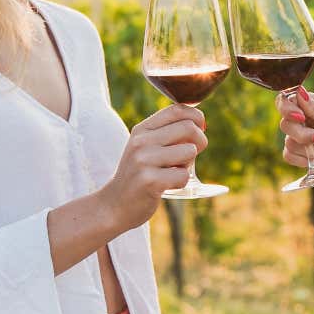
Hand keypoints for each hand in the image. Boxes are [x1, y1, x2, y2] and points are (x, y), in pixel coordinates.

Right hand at [96, 104, 207, 232]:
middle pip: (189, 128)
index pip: (177, 109)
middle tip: (190, 156)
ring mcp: (144, 161)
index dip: (196, 117)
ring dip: (188, 165)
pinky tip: (165, 186)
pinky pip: (184, 175)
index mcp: (142, 130)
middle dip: (200, 141)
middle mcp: (141, 141)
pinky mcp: (150, 181)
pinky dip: (181, 182)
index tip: (200, 128)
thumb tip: (200, 123)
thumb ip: (167, 133)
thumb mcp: (145, 148)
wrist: (113, 205)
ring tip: (171, 172)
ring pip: (190, 151)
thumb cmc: (138, 175)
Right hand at [277, 86, 313, 169]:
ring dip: (312, 149)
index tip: (301, 118)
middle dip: (304, 135)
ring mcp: (298, 135)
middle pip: (285, 124)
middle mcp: (302, 118)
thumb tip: (299, 92)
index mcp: (311, 104)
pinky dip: (305, 159)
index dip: (288, 109)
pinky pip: (289, 155)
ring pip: (288, 142)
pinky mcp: (296, 151)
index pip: (287, 100)